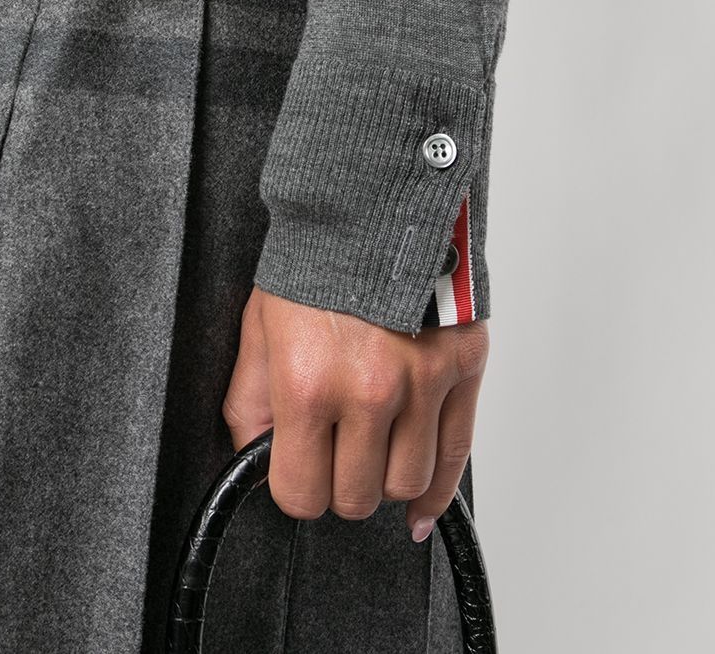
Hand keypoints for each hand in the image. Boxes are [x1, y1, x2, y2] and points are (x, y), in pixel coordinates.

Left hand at [222, 285, 488, 541]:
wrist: (370, 205)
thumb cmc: (315, 261)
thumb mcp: (259, 330)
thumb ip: (251, 403)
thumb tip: (254, 459)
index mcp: (310, 384)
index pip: (301, 493)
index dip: (295, 487)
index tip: (297, 472)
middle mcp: (370, 391)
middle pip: (356, 497)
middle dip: (340, 484)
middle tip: (334, 454)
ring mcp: (423, 382)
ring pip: (407, 485)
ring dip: (385, 479)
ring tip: (371, 451)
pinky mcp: (463, 368)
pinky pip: (456, 457)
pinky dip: (437, 494)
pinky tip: (420, 508)